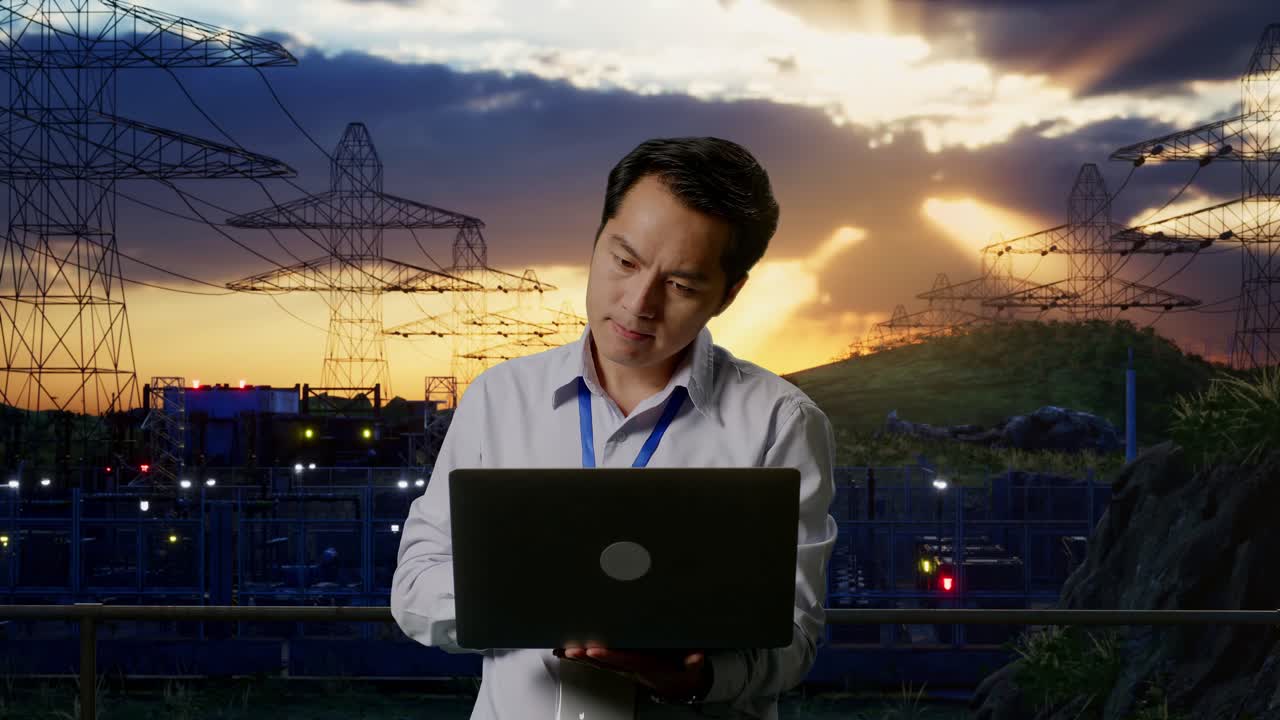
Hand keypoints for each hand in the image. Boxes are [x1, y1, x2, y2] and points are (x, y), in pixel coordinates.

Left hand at [554, 644, 710, 700]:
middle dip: (588, 656)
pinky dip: (582, 657)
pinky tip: (568, 652)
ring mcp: (623, 668)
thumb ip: (694, 662)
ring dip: (581, 657)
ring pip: (598, 663)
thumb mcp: (692, 666)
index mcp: (647, 665)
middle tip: (570, 650)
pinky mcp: (619, 665)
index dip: (610, 655)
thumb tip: (696, 658)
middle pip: (606, 662)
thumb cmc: (681, 670)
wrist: (677, 685)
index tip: (595, 650)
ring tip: (563, 650)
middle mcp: (631, 668)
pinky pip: (597, 662)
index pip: (625, 660)